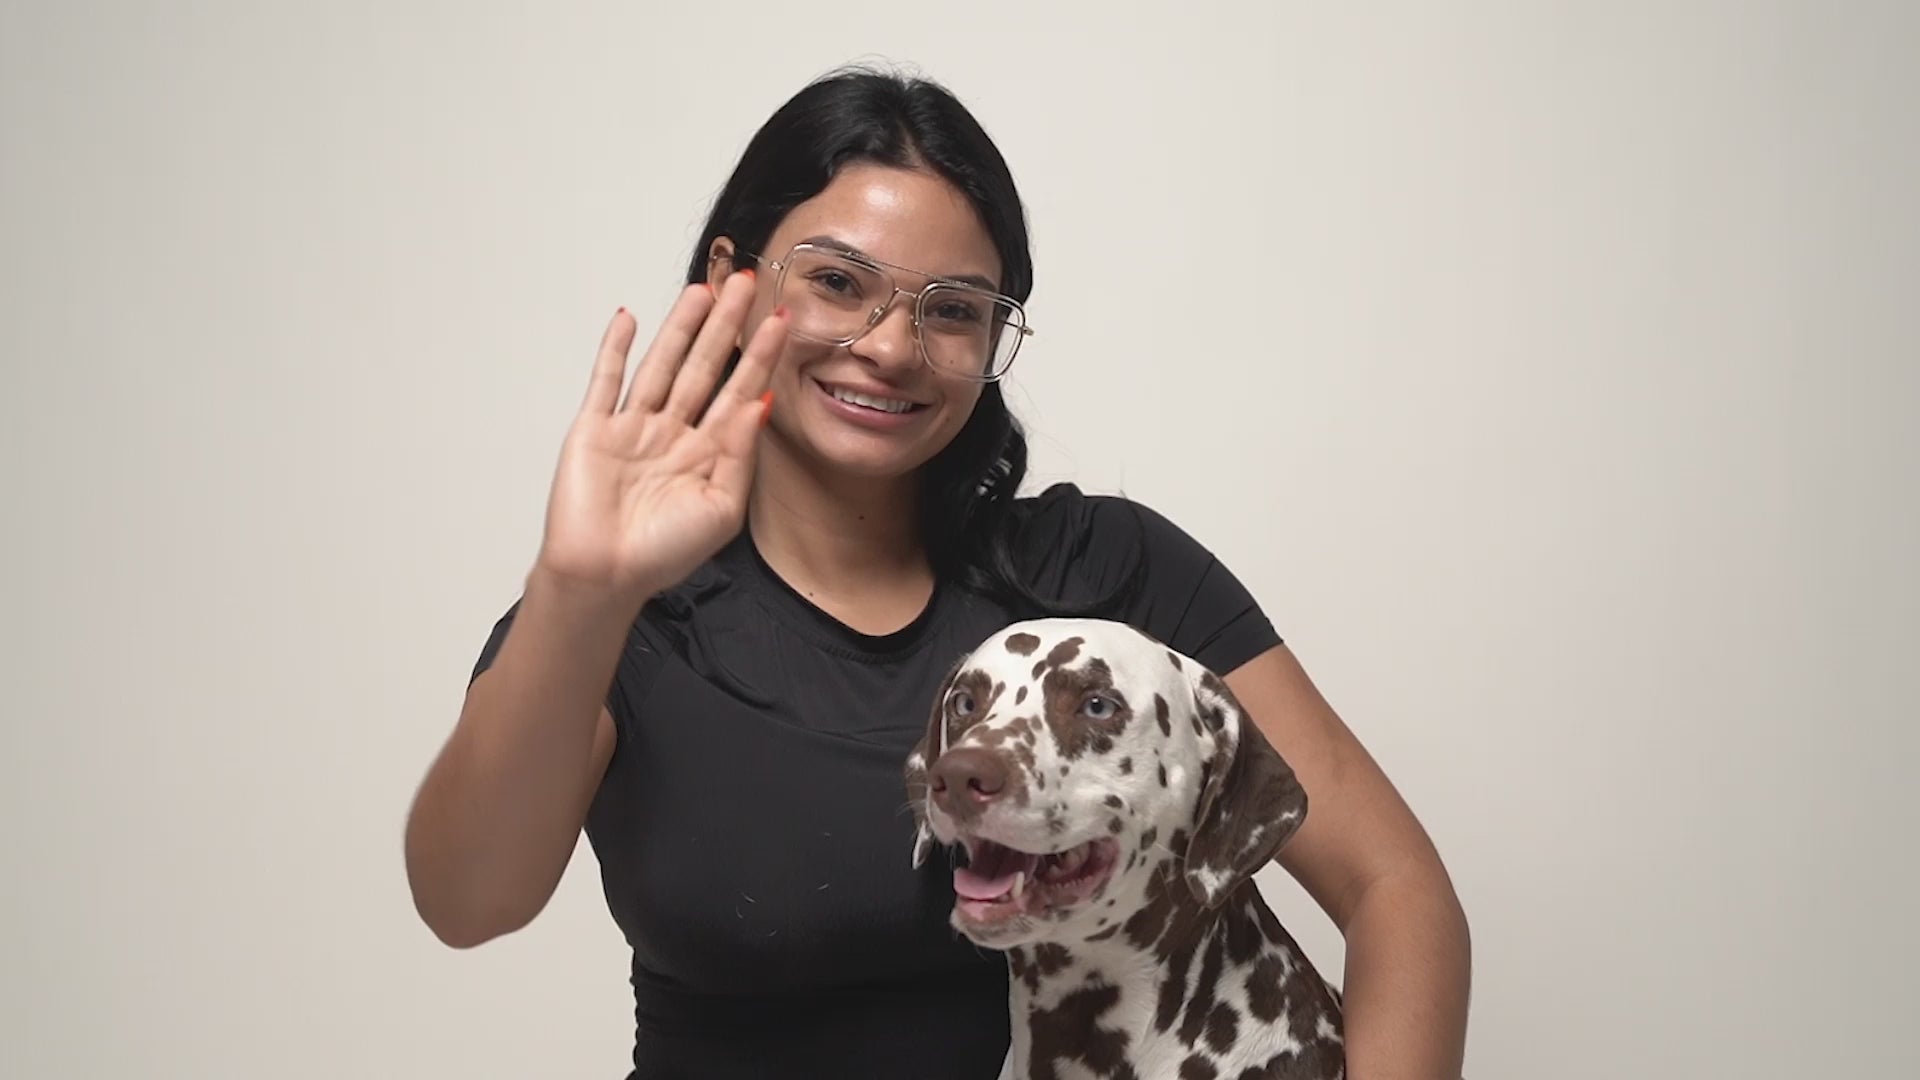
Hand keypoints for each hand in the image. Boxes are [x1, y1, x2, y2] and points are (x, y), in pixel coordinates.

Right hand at [532, 272, 788, 607]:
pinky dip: (615, 349)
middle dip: (725, 325)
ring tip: (703, 288)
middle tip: (746, 283)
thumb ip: (739, 454)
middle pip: (704, 366)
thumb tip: (759, 403)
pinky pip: (606, 380)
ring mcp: (633, 428)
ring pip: (662, 364)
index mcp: (706, 454)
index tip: (781, 321)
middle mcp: (672, 434)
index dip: (759, 355)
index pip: (739, 391)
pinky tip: (629, 318)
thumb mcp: (722, 508)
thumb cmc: (662, 555)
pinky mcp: (594, 429)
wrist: (604, 576)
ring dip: (681, 326)